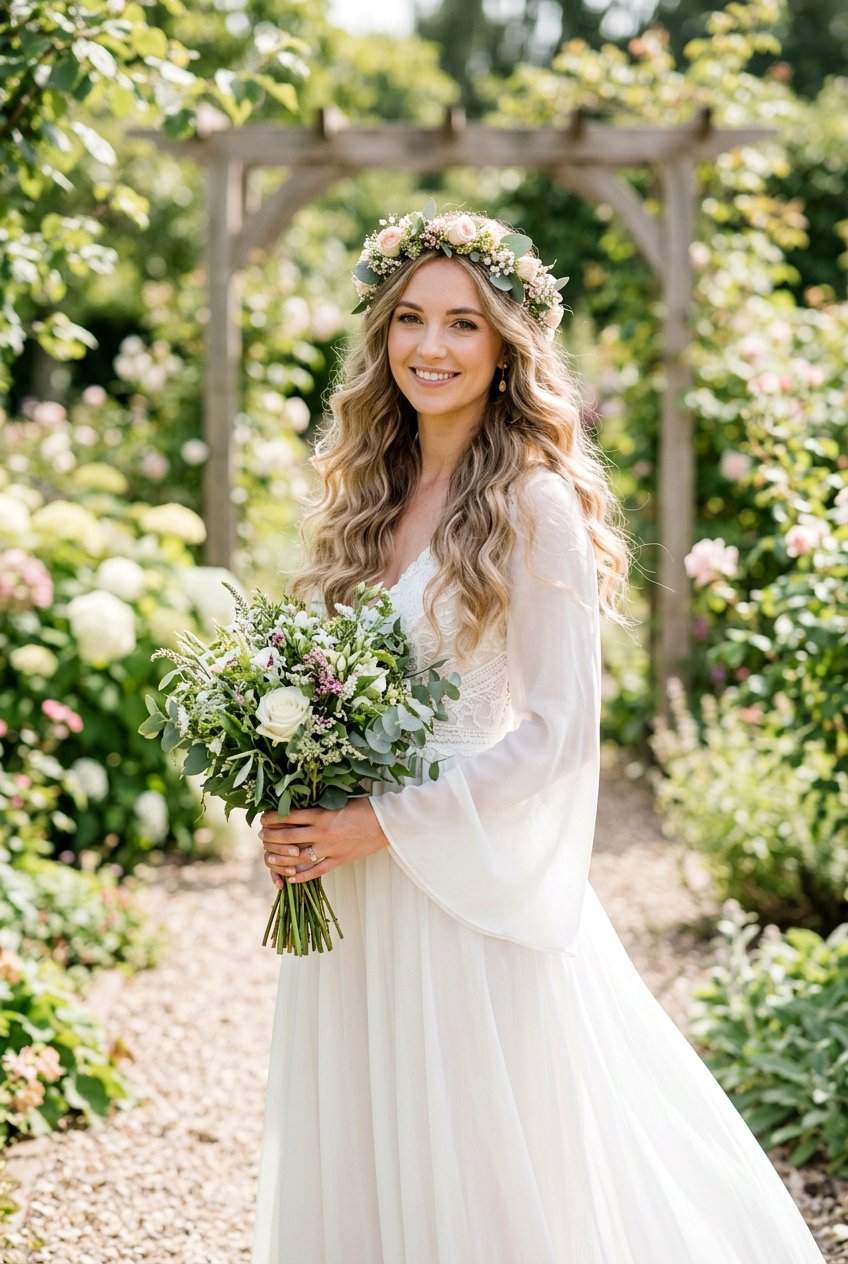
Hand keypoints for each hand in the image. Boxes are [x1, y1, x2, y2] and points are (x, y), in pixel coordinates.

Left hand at [258, 798, 388, 888]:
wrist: (388, 823)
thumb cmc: (365, 807)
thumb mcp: (339, 800)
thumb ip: (319, 806)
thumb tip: (298, 806)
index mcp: (322, 814)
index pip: (289, 816)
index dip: (273, 817)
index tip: (264, 818)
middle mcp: (322, 832)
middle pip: (288, 837)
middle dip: (271, 836)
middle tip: (262, 836)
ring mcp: (330, 849)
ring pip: (297, 857)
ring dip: (280, 857)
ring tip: (269, 856)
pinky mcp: (339, 860)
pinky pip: (316, 871)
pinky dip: (302, 876)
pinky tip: (290, 878)